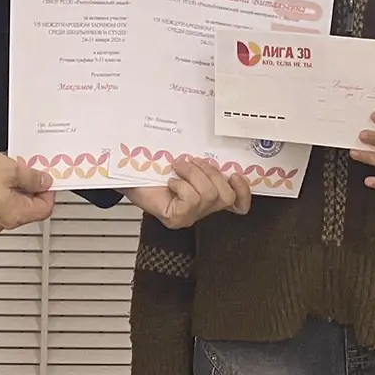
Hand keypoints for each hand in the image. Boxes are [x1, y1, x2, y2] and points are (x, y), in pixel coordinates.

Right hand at [0, 143, 53, 233]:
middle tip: (28, 166)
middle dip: (31, 185)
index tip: (47, 175)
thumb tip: (44, 181)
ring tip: (8, 165)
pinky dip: (0, 186)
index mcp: (13, 216)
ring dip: (14, 184)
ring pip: (11, 202)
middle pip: (28, 207)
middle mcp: (0, 222)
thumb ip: (32, 177)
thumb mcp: (10, 168)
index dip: (49, 190)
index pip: (44, 209)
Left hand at [125, 156, 252, 228]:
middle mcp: (202, 209)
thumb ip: (203, 163)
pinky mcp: (176, 218)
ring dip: (192, 174)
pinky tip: (170, 182)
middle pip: (225, 196)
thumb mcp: (186, 163)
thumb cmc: (157, 168)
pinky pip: (191, 199)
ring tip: (178, 168)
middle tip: (192, 162)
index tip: (235, 175)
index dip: (243, 192)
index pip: (237, 203)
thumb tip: (216, 155)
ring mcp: (190, 216)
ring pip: (208, 194)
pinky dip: (181, 184)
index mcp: (209, 195)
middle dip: (211, 173)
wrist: (130, 175)